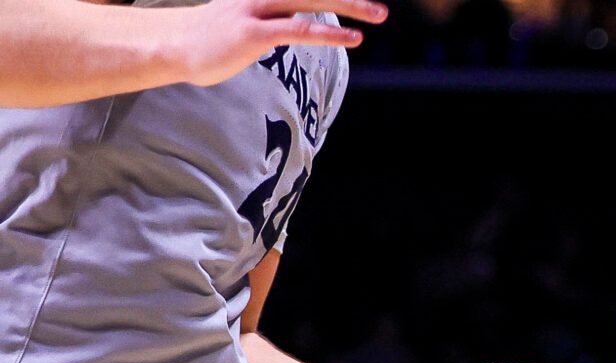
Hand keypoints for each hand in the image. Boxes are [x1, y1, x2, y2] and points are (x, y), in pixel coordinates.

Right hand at [173, 0, 386, 84]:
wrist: (176, 46)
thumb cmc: (216, 35)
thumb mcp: (250, 15)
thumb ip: (278, 12)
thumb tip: (299, 16)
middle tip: (381, 6)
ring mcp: (255, 10)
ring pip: (309, 1)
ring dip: (348, 5)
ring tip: (378, 14)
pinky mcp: (253, 33)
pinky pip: (298, 30)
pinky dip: (329, 33)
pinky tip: (353, 38)